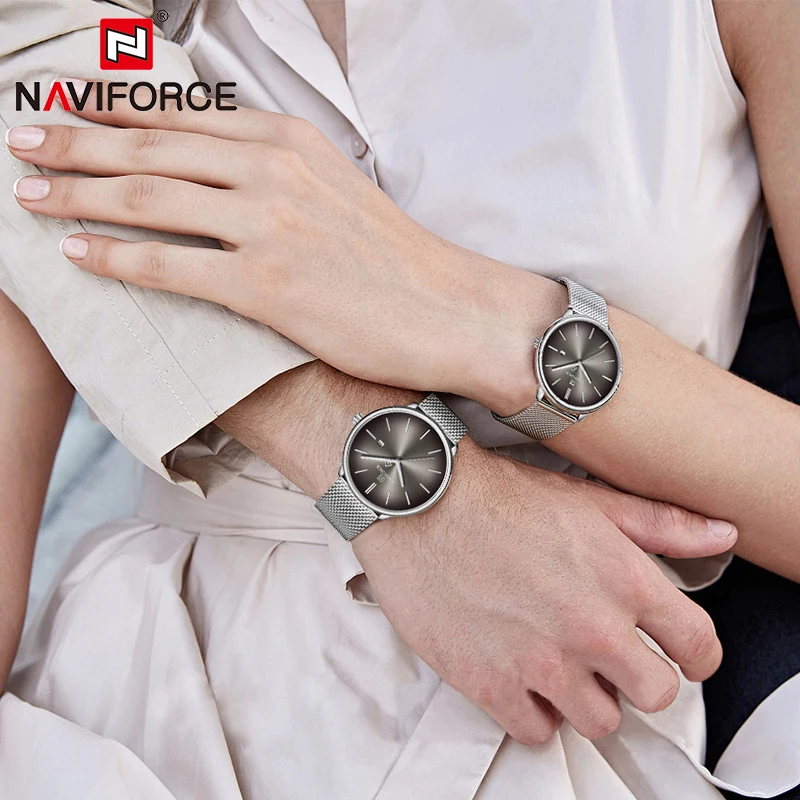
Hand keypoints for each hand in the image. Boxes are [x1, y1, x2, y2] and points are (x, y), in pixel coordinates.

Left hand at [7, 85, 550, 415]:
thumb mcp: (334, 186)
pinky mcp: (266, 284)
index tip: (69, 109)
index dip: (115, 111)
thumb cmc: (392, 257)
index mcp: (288, 140)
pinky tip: (76, 254)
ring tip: (28, 194)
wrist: (446, 308)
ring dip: (77, 193)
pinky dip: (115, 258)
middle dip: (76, 142)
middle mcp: (273, 171)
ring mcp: (268, 226)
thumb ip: (275, 169)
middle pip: (151, 149)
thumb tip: (221, 170)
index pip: (181, 116)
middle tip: (22, 142)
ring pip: (149, 199)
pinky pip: (169, 265)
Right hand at [352, 441, 735, 744]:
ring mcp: (542, 664)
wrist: (421, 505)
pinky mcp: (492, 685)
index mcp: (625, 581)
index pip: (698, 648)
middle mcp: (591, 629)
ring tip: (558, 661)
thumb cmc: (497, 497)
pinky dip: (533, 710)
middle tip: (606, 655)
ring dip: (584, 697)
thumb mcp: (587, 501)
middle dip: (636, 678)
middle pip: (654, 695)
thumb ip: (661, 523)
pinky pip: (537, 731)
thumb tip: (720, 534)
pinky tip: (520, 673)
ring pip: (599, 721)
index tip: (674, 653)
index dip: (692, 655)